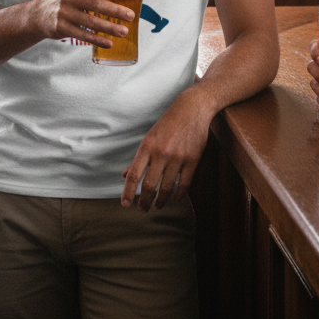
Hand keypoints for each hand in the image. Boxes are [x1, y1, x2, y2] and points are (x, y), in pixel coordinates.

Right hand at [31, 0, 135, 48]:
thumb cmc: (65, 2)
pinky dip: (97, 40)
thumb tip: (122, 0)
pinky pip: (83, 35)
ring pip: (91, 21)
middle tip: (131, 16)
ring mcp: (64, 13)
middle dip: (115, 10)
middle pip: (95, 4)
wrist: (38, 15)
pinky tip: (109, 43)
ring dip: (109, 27)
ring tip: (124, 32)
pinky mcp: (61, 28)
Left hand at [121, 88, 211, 211]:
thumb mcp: (150, 137)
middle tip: (142, 209)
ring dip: (161, 201)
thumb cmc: (168, 123)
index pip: (134, 174)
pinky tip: (173, 199)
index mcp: (148, 146)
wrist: (192, 109)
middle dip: (145, 201)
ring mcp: (178, 157)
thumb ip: (139, 158)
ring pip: (167, 188)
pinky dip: (178, 196)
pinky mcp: (193, 160)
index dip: (129, 191)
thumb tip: (125, 175)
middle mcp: (162, 153)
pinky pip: (184, 184)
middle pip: (150, 185)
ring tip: (157, 206)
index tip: (125, 204)